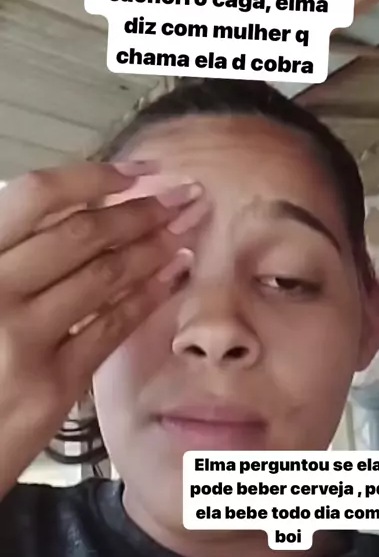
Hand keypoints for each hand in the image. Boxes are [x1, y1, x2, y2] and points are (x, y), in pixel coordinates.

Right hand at [0, 161, 206, 499]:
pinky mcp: (51, 385)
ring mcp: (22, 340)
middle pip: (81, 234)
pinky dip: (147, 298)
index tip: (137, 171)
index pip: (35, 196)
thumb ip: (8, 255)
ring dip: (153, 248)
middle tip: (181, 198)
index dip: (92, 177)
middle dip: (142, 211)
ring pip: (103, 277)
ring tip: (183, 231)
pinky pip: (110, 329)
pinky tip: (172, 278)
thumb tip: (67, 214)